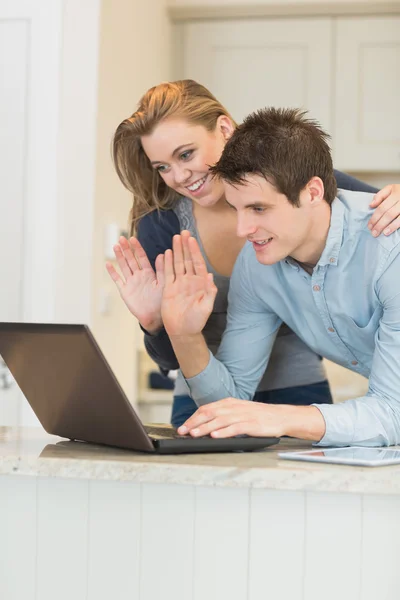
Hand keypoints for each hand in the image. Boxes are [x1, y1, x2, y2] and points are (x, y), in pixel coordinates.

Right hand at [106, 236, 163, 332]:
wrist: (155, 318)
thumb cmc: (162, 302)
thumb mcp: (164, 283)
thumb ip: (162, 269)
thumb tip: (162, 254)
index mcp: (149, 273)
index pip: (141, 257)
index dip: (136, 248)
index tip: (132, 238)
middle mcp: (139, 276)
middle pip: (131, 259)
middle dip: (126, 249)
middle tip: (121, 238)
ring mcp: (131, 283)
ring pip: (124, 266)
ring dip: (119, 257)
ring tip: (115, 246)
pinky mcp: (125, 291)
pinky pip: (117, 280)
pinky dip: (113, 272)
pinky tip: (108, 264)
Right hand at [161, 231, 216, 335]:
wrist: (183, 331)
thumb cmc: (196, 321)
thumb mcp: (206, 308)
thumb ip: (209, 293)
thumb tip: (210, 277)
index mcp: (200, 283)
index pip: (198, 263)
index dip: (195, 251)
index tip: (192, 240)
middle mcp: (190, 281)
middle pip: (187, 259)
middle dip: (186, 246)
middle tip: (184, 232)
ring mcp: (179, 283)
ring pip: (178, 263)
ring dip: (177, 250)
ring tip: (176, 237)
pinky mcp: (169, 288)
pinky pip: (168, 273)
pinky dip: (167, 263)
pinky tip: (166, 253)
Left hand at [177, 398, 325, 440]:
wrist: (280, 416)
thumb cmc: (259, 416)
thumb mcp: (239, 411)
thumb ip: (223, 415)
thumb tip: (205, 425)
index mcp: (229, 402)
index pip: (206, 409)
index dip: (193, 418)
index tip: (183, 427)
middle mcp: (234, 407)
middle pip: (210, 413)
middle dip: (194, 423)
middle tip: (182, 431)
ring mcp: (243, 415)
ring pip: (220, 420)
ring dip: (205, 428)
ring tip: (194, 434)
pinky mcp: (252, 424)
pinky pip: (235, 428)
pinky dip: (224, 432)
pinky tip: (215, 436)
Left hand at [368, 183, 399, 235]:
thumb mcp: (391, 189)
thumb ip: (380, 195)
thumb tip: (371, 205)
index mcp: (395, 192)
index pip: (382, 207)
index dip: (375, 217)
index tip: (369, 226)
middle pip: (388, 214)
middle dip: (380, 224)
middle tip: (373, 233)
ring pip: (397, 218)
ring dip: (389, 227)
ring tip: (382, 233)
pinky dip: (397, 225)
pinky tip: (391, 231)